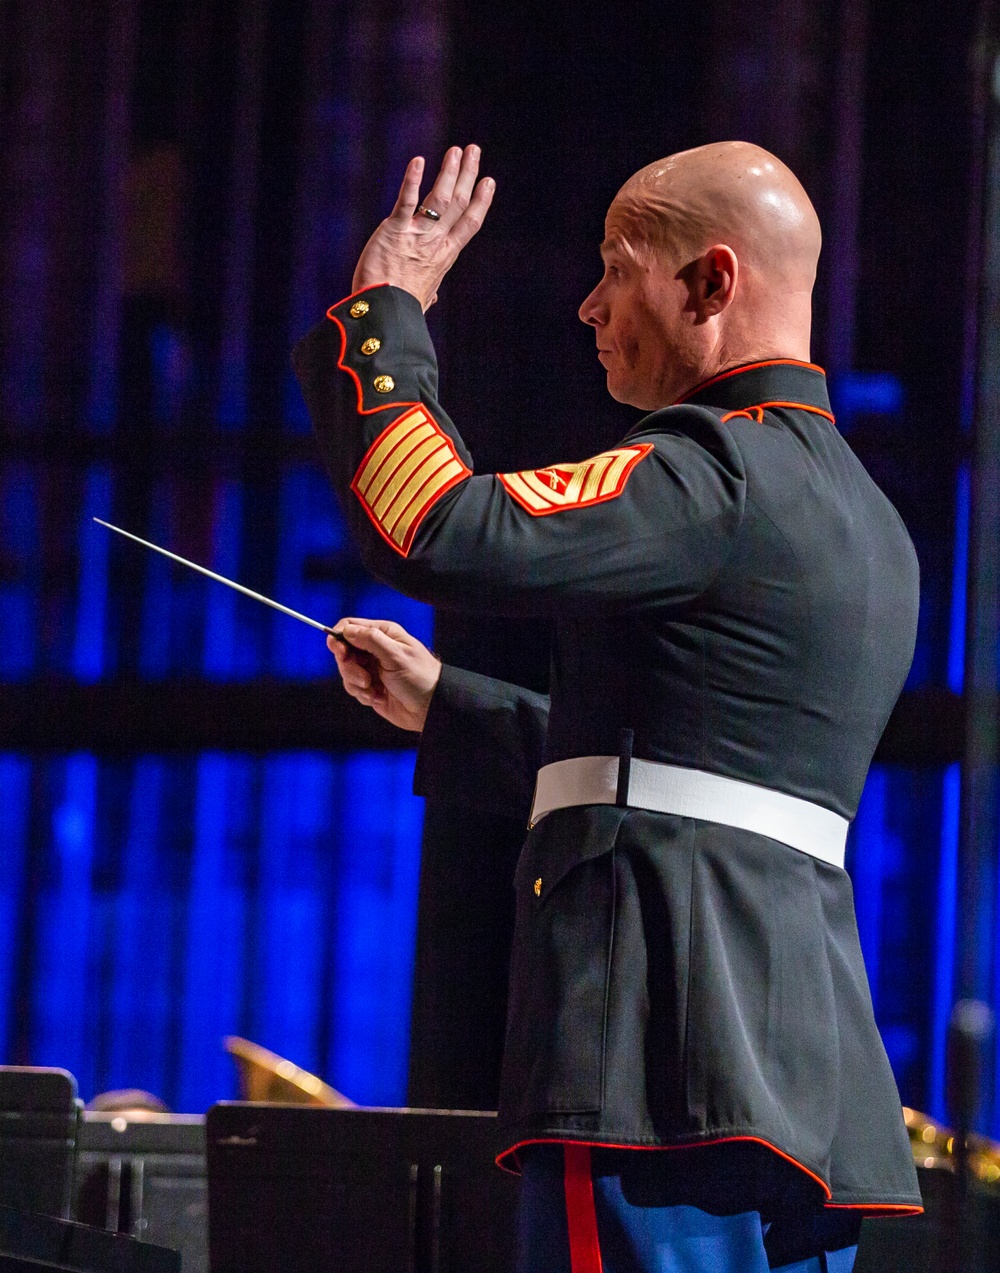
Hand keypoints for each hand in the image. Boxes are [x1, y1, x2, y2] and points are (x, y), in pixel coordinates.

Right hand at [327, 618, 441, 732]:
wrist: (430, 708)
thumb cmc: (420, 678)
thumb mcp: (395, 655)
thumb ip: (370, 639)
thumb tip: (347, 630)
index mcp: (383, 634)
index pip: (351, 627)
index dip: (339, 637)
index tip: (340, 652)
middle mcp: (375, 649)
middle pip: (344, 650)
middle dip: (349, 666)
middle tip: (363, 677)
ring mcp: (372, 668)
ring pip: (346, 671)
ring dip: (356, 683)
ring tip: (373, 689)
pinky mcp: (370, 686)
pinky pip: (353, 687)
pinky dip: (362, 694)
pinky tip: (378, 697)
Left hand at [351, 145, 495, 310]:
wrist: (382, 312)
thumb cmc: (398, 308)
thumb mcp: (421, 301)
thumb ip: (429, 294)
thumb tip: (434, 299)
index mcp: (445, 257)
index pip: (469, 224)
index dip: (480, 201)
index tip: (488, 182)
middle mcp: (436, 243)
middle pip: (458, 204)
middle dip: (468, 174)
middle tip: (474, 151)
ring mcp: (417, 234)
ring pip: (440, 198)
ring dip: (449, 171)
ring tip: (456, 150)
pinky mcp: (395, 230)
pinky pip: (407, 201)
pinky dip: (412, 180)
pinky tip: (419, 161)